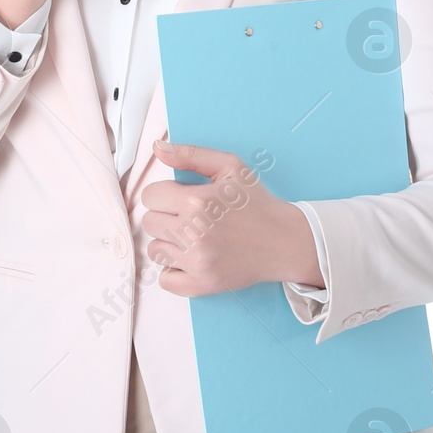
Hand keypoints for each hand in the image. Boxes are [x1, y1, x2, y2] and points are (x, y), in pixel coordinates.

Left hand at [140, 141, 313, 296]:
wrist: (284, 241)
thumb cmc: (256, 202)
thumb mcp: (229, 166)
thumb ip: (190, 154)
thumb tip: (157, 148)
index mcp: (197, 201)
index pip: (150, 196)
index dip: (164, 193)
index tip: (181, 197)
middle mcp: (193, 233)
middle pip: (149, 222)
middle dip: (166, 216)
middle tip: (190, 216)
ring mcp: (197, 262)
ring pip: (154, 250)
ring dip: (169, 242)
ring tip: (193, 236)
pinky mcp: (202, 284)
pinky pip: (165, 280)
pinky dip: (174, 270)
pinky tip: (191, 258)